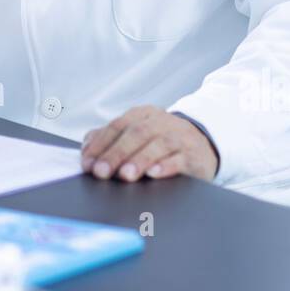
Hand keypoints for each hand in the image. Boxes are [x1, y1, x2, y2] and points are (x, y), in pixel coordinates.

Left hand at [81, 106, 217, 181]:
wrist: (202, 145)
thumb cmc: (161, 142)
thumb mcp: (136, 135)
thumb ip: (110, 140)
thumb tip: (87, 150)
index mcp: (143, 115)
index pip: (117, 126)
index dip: (100, 144)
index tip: (88, 163)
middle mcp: (161, 122)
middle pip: (136, 134)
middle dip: (116, 153)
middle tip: (101, 172)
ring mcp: (179, 137)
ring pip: (158, 145)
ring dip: (139, 160)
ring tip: (125, 175)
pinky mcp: (194, 155)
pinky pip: (180, 159)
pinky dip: (166, 166)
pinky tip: (154, 174)